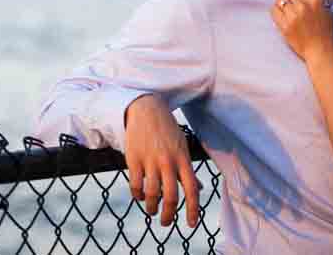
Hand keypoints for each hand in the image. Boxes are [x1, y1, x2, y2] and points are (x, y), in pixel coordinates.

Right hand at [123, 94, 200, 227]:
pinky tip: (140, 196)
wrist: (146, 109)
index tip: (191, 224)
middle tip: (166, 222)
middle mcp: (168, 161)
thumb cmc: (167, 130)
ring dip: (152, 208)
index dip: (193, 209)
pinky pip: (136, 184)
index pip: (192, 189)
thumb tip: (198, 189)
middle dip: (169, 215)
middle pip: (171, 196)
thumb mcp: (182, 146)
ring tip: (152, 211)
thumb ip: (188, 170)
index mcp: (182, 159)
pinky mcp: (134, 159)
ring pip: (152, 194)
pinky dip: (138, 195)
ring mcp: (150, 160)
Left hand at [271, 0, 332, 61]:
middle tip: (291, 2)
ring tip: (286, 9)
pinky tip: (282, 14)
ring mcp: (292, 17)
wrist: (320, 51)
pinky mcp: (284, 26)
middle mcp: (303, 7)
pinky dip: (276, 10)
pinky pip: (274, 10)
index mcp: (315, 1)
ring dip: (282, 2)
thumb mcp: (326, 10)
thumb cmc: (325, 32)